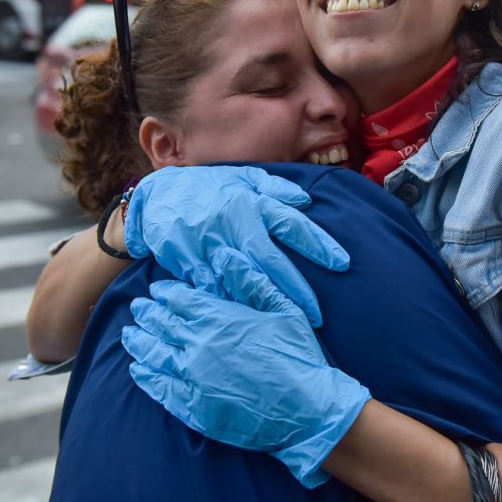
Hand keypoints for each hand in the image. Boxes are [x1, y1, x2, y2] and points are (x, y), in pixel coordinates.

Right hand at [124, 165, 348, 326]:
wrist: (158, 195)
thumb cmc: (208, 188)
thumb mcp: (242, 178)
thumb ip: (276, 188)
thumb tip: (306, 200)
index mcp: (252, 202)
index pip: (293, 224)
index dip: (319, 243)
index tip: (342, 263)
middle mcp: (235, 223)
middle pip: (271, 261)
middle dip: (296, 290)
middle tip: (317, 315)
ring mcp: (210, 243)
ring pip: (243, 280)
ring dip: (266, 304)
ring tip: (289, 324)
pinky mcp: (189, 261)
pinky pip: (214, 289)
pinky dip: (229, 305)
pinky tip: (247, 323)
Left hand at [124, 277, 370, 486]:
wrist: (307, 408)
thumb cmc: (299, 356)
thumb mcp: (283, 310)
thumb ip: (251, 281)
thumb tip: (225, 256)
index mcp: (219, 319)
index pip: (181, 300)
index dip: (166, 293)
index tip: (157, 290)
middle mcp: (199, 345)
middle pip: (162, 325)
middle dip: (147, 313)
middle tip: (137, 307)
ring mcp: (193, 378)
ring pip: (155, 355)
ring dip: (139, 342)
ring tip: (128, 334)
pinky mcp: (194, 408)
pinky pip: (161, 389)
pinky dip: (146, 377)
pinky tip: (138, 370)